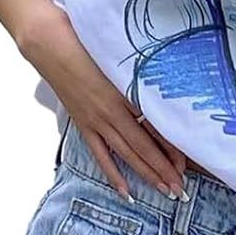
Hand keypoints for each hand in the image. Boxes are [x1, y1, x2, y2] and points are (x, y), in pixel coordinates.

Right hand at [0, 0, 187, 198]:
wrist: (49, 43)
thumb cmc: (84, 42)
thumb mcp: (118, 56)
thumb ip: (138, 75)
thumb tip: (162, 91)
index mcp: (124, 91)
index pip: (154, 125)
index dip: (171, 146)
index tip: (185, 163)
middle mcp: (111, 111)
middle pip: (143, 146)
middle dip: (163, 169)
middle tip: (180, 190)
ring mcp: (96, 121)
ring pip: (126, 154)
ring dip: (146, 174)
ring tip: (164, 192)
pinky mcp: (84, 126)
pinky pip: (101, 155)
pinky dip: (113, 175)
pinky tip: (126, 192)